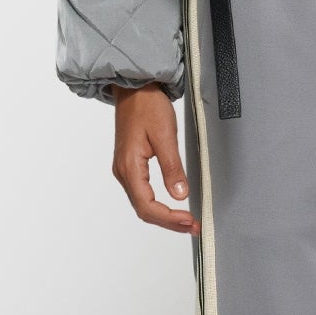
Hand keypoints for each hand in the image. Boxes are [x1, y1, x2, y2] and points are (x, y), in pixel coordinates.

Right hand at [111, 84, 197, 234]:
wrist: (134, 88)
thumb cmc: (147, 105)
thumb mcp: (165, 135)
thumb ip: (172, 167)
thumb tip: (180, 194)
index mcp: (130, 167)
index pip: (147, 206)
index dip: (169, 219)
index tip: (188, 221)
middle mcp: (123, 171)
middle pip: (144, 209)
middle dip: (168, 221)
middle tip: (192, 226)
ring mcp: (125, 169)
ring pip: (142, 203)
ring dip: (164, 215)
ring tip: (185, 220)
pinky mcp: (131, 164)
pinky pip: (142, 193)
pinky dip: (158, 204)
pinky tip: (171, 205)